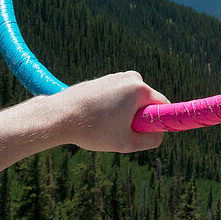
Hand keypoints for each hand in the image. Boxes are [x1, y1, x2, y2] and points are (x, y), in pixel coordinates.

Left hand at [46, 71, 167, 152]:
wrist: (58, 116)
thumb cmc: (91, 129)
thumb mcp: (125, 143)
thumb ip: (150, 141)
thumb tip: (160, 136)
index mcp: (139, 88)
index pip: (162, 104)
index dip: (157, 121)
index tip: (143, 132)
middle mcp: (130, 77)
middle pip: (146, 101)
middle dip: (138, 117)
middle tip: (120, 131)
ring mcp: (116, 77)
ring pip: (131, 100)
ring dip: (124, 113)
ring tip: (104, 124)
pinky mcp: (104, 80)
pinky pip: (118, 97)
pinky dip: (112, 108)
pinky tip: (96, 117)